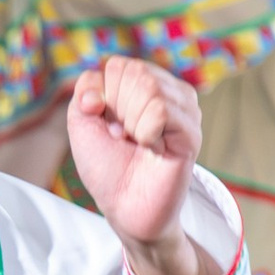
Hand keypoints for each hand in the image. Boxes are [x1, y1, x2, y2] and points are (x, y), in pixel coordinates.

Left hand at [66, 57, 210, 274]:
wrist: (124, 208)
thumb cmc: (107, 167)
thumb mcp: (82, 123)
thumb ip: (86, 90)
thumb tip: (97, 90)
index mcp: (146, 83)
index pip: (118, 66)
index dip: (103, 98)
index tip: (109, 127)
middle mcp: (169, 92)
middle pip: (135, 73)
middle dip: (117, 110)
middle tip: (124, 138)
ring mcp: (185, 110)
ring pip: (150, 88)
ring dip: (130, 123)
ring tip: (138, 144)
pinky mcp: (192, 133)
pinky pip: (161, 112)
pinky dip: (145, 134)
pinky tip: (153, 150)